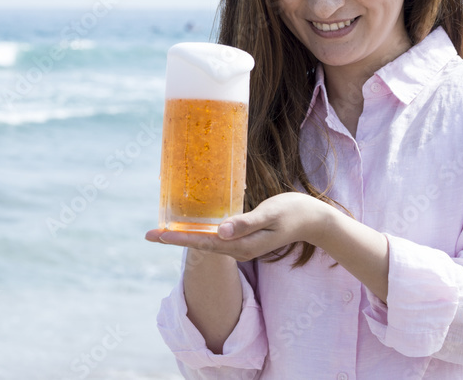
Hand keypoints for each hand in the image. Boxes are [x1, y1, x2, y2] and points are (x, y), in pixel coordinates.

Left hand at [145, 192, 327, 261]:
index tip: (157, 234)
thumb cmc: (293, 212)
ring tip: (162, 231)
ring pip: (206, 242)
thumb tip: (220, 232)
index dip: (178, 237)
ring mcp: (240, 246)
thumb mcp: (270, 214)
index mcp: (242, 245)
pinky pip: (215, 238)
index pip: (202, 242)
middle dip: (174, 238)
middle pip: (199, 245)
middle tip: (149, 233)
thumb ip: (245, 223)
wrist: (314, 220)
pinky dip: (199, 232)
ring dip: (184, 236)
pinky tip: (190, 226)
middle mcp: (238, 249)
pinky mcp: (243, 239)